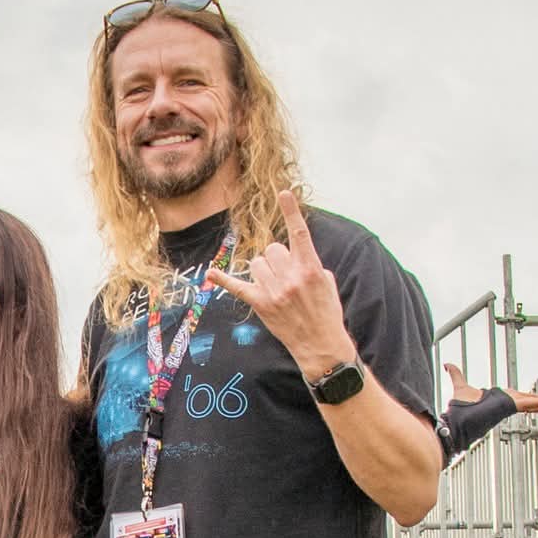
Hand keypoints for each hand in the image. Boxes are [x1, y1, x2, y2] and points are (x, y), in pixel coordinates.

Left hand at [215, 190, 355, 378]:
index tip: (283, 192)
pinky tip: (210, 275)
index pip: (299, 233)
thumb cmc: (326, 312)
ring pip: (257, 264)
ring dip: (264, 271)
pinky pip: (237, 287)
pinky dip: (223, 280)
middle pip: (272, 249)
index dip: (291, 211)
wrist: (321, 345)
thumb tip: (292, 256)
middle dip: (277, 259)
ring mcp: (274, 291)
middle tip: (287, 277)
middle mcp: (290, 277)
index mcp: (311, 267)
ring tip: (276, 287)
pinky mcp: (261, 305)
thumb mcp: (326, 282)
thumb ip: (309, 263)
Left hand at [444, 362, 537, 414]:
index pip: (526, 399)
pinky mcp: (511, 406)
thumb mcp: (461, 386)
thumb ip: (456, 375)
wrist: (457, 421)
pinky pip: (531, 403)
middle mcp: (511, 404)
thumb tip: (448, 365)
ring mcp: (512, 406)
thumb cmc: (460, 407)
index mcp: (505, 401)